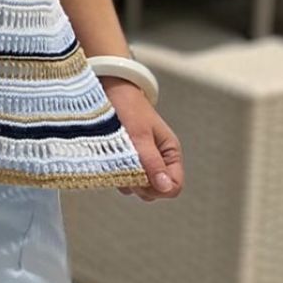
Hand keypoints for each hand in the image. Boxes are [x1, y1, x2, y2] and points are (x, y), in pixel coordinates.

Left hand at [103, 79, 184, 201]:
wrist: (108, 91)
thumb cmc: (127, 108)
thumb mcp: (139, 135)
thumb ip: (152, 162)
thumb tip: (165, 188)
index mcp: (170, 153)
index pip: (174, 186)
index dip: (158, 188)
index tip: (140, 177)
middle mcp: (159, 160)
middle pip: (156, 192)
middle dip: (141, 185)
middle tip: (125, 167)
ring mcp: (142, 162)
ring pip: (139, 188)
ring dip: (127, 180)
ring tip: (116, 160)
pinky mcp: (126, 162)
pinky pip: (125, 181)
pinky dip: (117, 176)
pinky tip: (109, 161)